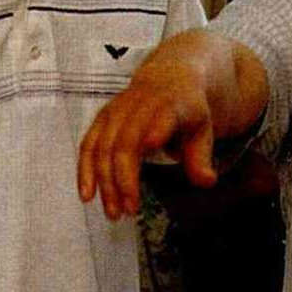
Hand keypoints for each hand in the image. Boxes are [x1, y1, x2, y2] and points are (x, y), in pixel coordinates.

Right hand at [78, 48, 220, 219]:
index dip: (153, 132)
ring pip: (103, 148)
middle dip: (123, 180)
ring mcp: (116, 112)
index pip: (158, 120)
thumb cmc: (186, 110)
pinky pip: (88, 146)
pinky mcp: (102, 119)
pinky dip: (85, 171)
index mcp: (168, 105)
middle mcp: (137, 106)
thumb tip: (206, 181)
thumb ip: (201, 157)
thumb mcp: (202, 130)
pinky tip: (87, 195)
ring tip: (113, 213)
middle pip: (124, 144)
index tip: (151, 147)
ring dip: (105, 183)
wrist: (168, 79)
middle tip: (129, 211)